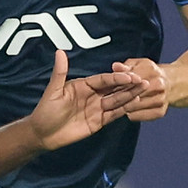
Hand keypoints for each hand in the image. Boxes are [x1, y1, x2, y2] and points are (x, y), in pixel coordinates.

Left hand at [28, 50, 145, 149]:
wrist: (43, 135)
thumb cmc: (45, 111)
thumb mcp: (53, 91)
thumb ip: (60, 72)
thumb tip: (59, 52)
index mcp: (83, 85)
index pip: (103, 79)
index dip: (116, 77)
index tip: (130, 76)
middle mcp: (92, 95)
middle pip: (114, 88)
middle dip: (129, 84)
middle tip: (144, 80)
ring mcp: (97, 108)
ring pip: (117, 99)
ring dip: (130, 94)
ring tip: (144, 88)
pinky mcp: (99, 120)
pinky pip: (114, 113)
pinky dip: (125, 108)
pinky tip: (136, 102)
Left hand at [114, 57, 170, 120]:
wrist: (173, 83)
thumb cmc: (150, 73)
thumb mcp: (138, 64)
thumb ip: (125, 66)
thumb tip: (115, 66)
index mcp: (151, 71)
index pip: (128, 80)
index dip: (116, 84)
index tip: (108, 87)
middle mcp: (158, 85)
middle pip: (130, 94)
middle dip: (118, 96)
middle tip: (108, 98)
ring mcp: (160, 99)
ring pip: (133, 106)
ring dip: (123, 106)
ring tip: (116, 104)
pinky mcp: (160, 111)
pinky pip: (138, 116)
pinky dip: (131, 114)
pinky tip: (127, 110)